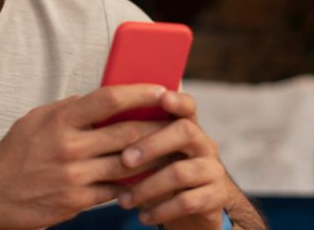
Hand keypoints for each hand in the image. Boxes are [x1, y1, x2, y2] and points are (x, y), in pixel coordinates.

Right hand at [0, 85, 170, 228]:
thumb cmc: (13, 155)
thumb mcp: (35, 121)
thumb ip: (68, 110)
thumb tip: (100, 99)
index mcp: (60, 120)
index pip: (109, 99)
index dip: (140, 92)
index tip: (162, 89)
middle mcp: (69, 147)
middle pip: (128, 133)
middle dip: (158, 126)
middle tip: (178, 121)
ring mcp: (74, 176)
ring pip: (129, 164)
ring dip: (154, 157)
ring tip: (172, 149)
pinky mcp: (77, 201)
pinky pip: (116, 191)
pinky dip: (134, 185)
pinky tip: (148, 179)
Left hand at [116, 91, 234, 228]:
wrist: (193, 212)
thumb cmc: (160, 174)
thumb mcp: (151, 155)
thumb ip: (135, 137)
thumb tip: (98, 122)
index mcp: (187, 127)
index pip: (187, 105)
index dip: (177, 99)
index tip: (162, 97)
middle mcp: (204, 144)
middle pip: (184, 131)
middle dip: (151, 144)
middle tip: (124, 160)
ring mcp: (213, 170)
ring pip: (181, 171)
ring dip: (147, 187)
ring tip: (123, 200)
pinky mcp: (215, 197)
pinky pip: (187, 201)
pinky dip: (161, 210)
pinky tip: (142, 216)